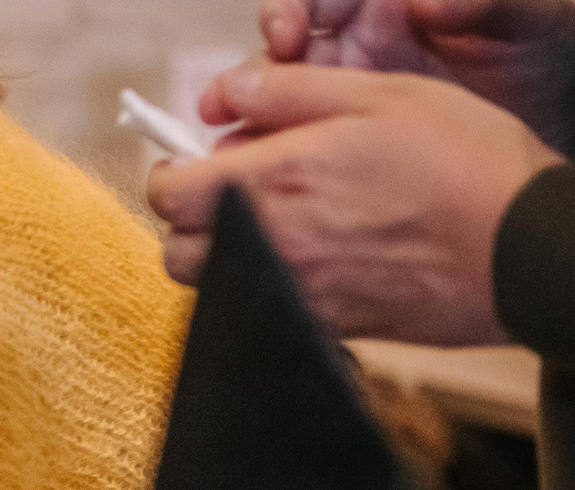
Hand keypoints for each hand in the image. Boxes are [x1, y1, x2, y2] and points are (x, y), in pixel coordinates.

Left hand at [148, 64, 561, 343]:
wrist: (521, 248)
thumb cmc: (464, 163)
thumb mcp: (382, 95)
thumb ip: (291, 91)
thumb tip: (227, 91)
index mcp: (273, 181)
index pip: (168, 192)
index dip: (174, 173)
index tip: (195, 162)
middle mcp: (268, 244)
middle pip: (177, 249)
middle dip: (190, 220)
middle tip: (230, 194)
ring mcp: (291, 292)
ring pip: (211, 286)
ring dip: (220, 256)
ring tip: (268, 225)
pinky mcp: (319, 326)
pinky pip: (257, 310)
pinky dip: (261, 286)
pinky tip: (308, 259)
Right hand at [258, 0, 574, 143]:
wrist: (565, 123)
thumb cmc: (553, 53)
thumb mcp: (534, 17)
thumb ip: (489, 3)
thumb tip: (426, 5)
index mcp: (388, 6)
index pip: (317, 1)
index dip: (289, 15)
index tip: (288, 37)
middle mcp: (357, 48)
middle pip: (276, 60)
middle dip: (248, 82)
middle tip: (227, 105)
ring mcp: (347, 103)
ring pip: (274, 114)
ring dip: (243, 133)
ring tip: (231, 154)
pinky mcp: (348, 150)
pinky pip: (297, 158)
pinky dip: (272, 174)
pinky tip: (258, 192)